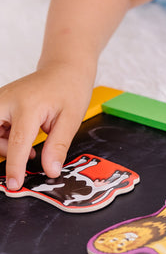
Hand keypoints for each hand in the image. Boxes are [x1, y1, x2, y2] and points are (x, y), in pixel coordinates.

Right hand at [0, 66, 93, 189]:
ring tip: (30, 147)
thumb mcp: (72, 119)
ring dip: (4, 145)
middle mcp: (6, 101)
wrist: (64, 69)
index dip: (15, 166)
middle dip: (4, 151)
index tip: (14, 184)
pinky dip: (3, 137)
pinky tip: (22, 138)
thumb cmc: (70, 90)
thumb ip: (58, 145)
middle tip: (25, 157)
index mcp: (28, 106)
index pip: (16, 142)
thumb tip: (51, 170)